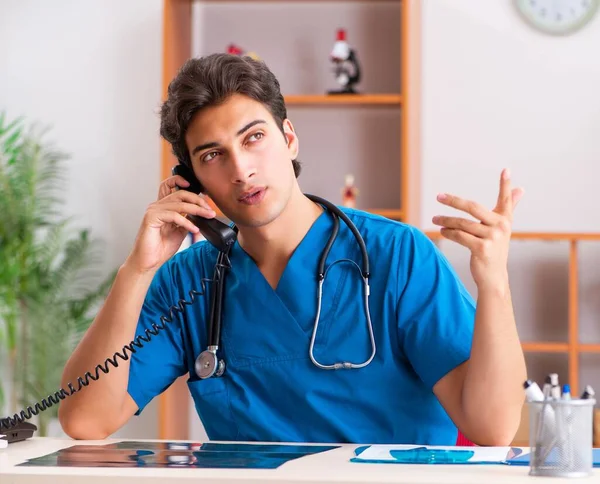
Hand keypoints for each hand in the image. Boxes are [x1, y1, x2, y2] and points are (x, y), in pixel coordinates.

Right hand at [125, 174, 215, 273]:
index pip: (170, 186)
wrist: (148, 262)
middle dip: (198, 200)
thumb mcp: (179, 231)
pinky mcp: (151, 218)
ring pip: (179, 204)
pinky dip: (187, 222)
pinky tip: (194, 229)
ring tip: (207, 216)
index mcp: (162, 207)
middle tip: (209, 210)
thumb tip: (201, 214)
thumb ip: (187, 220)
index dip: (182, 182)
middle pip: (180, 193)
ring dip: (197, 210)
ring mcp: (153, 210)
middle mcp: (157, 206)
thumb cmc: (160, 248)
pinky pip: (174, 216)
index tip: (200, 191)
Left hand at [432, 169, 523, 290]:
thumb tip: (521, 189)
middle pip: (473, 207)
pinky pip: (460, 236)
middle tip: (438, 196)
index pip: (506, 199)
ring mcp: (492, 238)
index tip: (506, 169)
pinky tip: (442, 231)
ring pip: (463, 223)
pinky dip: (449, 233)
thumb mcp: (502, 228)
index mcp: (505, 219)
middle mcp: (501, 227)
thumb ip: (509, 207)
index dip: (506, 184)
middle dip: (454, 201)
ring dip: (446, 221)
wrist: (494, 276)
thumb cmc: (495, 249)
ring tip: (435, 219)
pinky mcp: (482, 249)